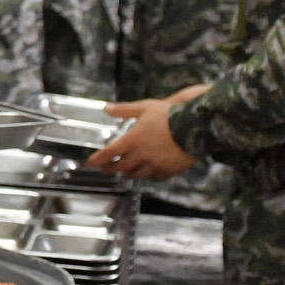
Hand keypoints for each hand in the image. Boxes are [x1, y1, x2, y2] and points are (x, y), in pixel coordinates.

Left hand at [86, 94, 201, 178]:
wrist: (196, 126)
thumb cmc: (169, 114)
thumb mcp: (144, 107)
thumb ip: (123, 110)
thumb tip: (106, 108)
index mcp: (132, 140)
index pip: (109, 153)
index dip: (97, 160)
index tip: (89, 164)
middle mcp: (141, 155)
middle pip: (120, 167)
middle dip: (110, 169)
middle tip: (105, 169)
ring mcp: (155, 165)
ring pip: (136, 174)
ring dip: (127, 173)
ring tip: (124, 172)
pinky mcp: (169, 170)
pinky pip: (154, 177)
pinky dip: (147, 176)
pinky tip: (146, 173)